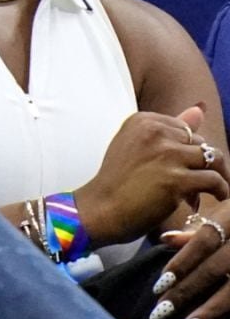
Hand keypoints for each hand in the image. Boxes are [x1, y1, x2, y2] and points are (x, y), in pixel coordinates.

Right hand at [74, 107, 229, 246]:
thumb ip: (169, 129)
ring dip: (218, 175)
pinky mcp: (176, 179)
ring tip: (213, 190)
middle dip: (201, 164)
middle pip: (201, 143)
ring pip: (213, 158)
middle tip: (193, 184)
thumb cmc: (118, 182)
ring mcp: (165, 154)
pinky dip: (220, 190)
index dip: (187, 150)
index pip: (185, 129)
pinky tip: (216, 197)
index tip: (180, 167)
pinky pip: (214, 180)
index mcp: (143, 120)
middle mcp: (154, 132)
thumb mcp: (137, 146)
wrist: (101, 209)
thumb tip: (199, 109)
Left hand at [148, 201, 229, 318]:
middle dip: (186, 291)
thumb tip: (165, 239)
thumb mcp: (226, 215)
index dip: (181, 263)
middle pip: (214, 269)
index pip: (203, 242)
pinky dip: (226, 310)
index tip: (159, 285)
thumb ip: (198, 232)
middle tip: (160, 311)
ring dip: (209, 311)